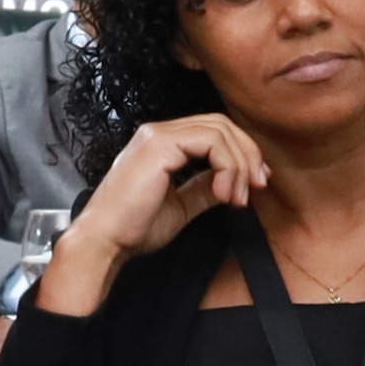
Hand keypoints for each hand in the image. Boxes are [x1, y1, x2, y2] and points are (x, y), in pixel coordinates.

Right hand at [29, 113, 268, 317]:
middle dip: (248, 154)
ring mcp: (158, 136)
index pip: (213, 131)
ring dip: (239, 164)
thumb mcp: (181, 206)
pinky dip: (227, 166)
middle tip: (259, 185)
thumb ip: (204, 189)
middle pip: (221, 124)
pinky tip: (224, 193)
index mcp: (162, 144)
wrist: (105, 241)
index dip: (242, 153)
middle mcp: (159, 132)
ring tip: (238, 198)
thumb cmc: (134, 229)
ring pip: (219, 131)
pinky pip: (210, 142)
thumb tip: (232, 183)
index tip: (255, 184)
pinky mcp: (160, 145)